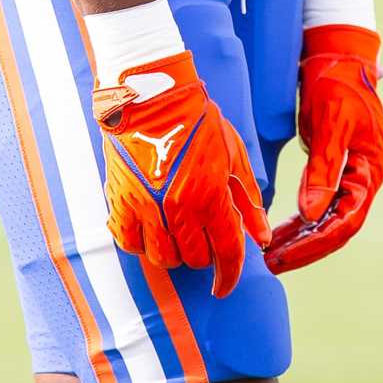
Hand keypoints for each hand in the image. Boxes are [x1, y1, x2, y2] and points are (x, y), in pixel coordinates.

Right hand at [92, 50, 269, 296]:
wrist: (152, 96)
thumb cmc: (198, 121)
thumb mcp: (234, 156)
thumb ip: (248, 201)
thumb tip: (262, 238)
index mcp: (211, 195)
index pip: (226, 253)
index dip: (229, 275)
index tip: (225, 286)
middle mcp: (178, 208)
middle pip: (194, 259)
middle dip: (204, 255)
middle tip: (203, 236)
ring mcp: (146, 207)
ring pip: (162, 258)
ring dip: (175, 253)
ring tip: (178, 233)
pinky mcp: (120, 201)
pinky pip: (130, 243)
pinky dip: (142, 244)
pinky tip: (151, 230)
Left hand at [265, 24, 382, 274]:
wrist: (339, 55)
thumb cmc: (338, 83)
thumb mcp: (331, 124)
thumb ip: (323, 170)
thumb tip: (312, 215)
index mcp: (371, 170)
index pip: (346, 220)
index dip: (316, 241)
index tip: (285, 255)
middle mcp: (364, 177)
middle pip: (337, 226)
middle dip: (305, 247)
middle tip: (271, 264)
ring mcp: (350, 173)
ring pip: (326, 218)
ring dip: (300, 236)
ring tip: (269, 254)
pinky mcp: (335, 167)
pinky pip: (319, 202)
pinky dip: (300, 218)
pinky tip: (279, 230)